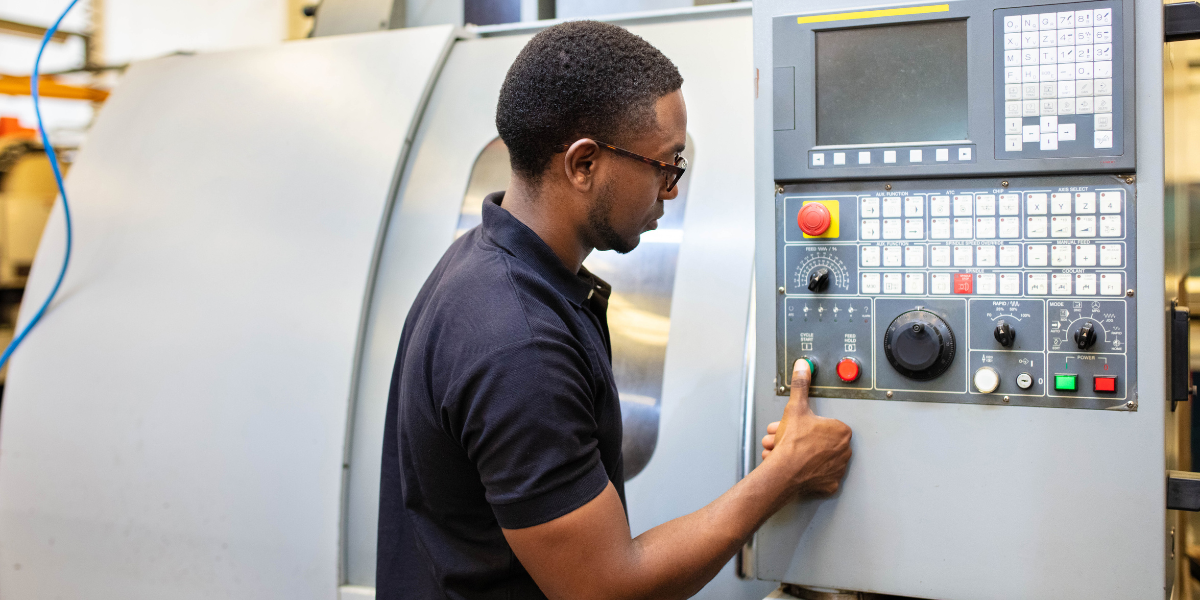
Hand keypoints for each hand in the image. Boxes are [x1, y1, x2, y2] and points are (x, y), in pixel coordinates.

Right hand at [760, 359, 851, 496]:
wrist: (784, 472)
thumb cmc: (793, 444)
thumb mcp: (795, 408)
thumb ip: (801, 385)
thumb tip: (803, 368)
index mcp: (841, 431)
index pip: (827, 424)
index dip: (810, 425)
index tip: (801, 427)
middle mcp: (844, 450)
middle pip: (822, 441)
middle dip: (804, 439)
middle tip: (790, 439)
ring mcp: (839, 468)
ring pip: (820, 458)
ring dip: (805, 455)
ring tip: (788, 452)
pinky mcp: (831, 484)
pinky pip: (822, 476)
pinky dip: (811, 473)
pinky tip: (798, 467)